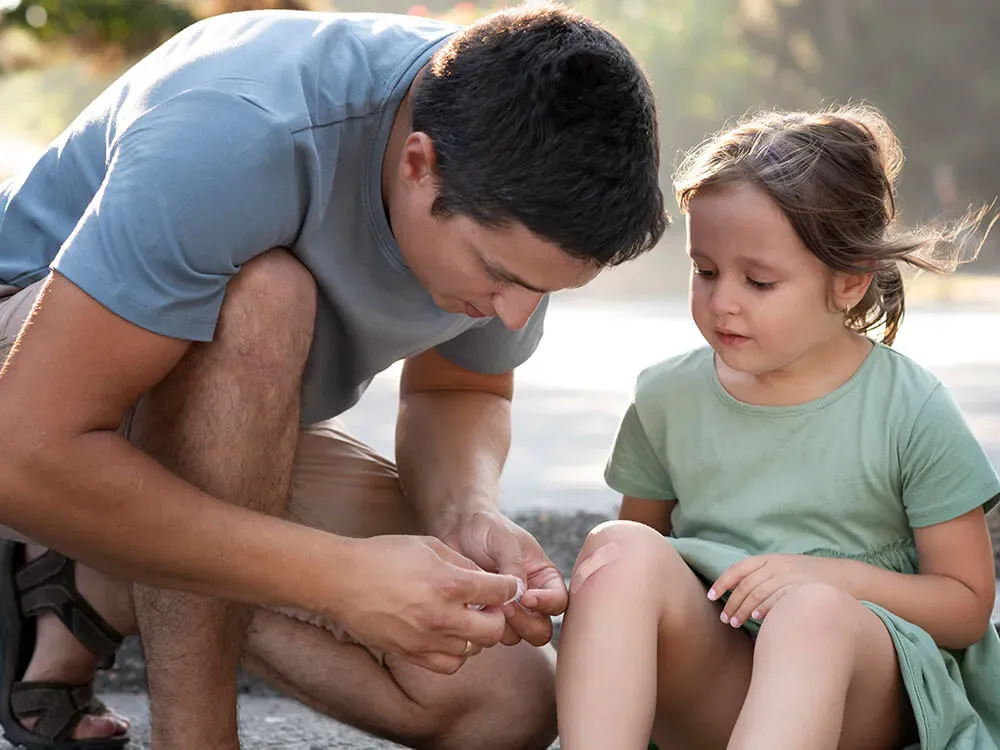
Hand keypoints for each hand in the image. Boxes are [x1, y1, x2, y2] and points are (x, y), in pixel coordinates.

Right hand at [333, 535, 521, 673]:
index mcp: (449, 583)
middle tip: (486, 605)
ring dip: (476, 634)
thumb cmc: (384, 555)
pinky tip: (447, 634)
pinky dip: (456, 652)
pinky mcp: (411, 654)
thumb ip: (463, 563)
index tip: (506, 585)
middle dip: (497, 615)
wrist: (341, 580)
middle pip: (495, 628)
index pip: (501, 592)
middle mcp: (441, 615)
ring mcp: (426, 639)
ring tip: (463, 618)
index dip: (510, 586)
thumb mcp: (429, 545)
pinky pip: (450, 664)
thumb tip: (487, 579)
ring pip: (475, 649)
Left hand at [443, 510, 567, 646]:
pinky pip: (490, 634)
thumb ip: (515, 566)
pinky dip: (484, 627)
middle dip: (526, 623)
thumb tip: (522, 595)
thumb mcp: (506, 540)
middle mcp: (530, 598)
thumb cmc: (487, 528)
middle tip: (507, 608)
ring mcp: (508, 610)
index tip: (527, 597)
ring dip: (504, 627)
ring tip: (487, 605)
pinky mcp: (486, 615)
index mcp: (544, 578)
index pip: (559, 601)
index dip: (547, 604)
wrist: (457, 528)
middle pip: (541, 628)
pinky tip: (473, 609)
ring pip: (516, 636)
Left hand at [709, 554, 835, 627]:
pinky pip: (778, 598)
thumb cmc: (813, 578)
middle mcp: (779, 566)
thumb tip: (742, 594)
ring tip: (736, 623)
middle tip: (725, 619)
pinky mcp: (802, 589)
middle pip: (746, 584)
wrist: (848, 578)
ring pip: (758, 592)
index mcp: (772, 559)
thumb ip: (766, 576)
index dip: (723, 582)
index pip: (740, 568)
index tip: (711, 595)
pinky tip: (757, 619)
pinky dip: (765, 608)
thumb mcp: (787, 569)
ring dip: (744, 609)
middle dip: (732, 602)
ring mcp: (791, 577)